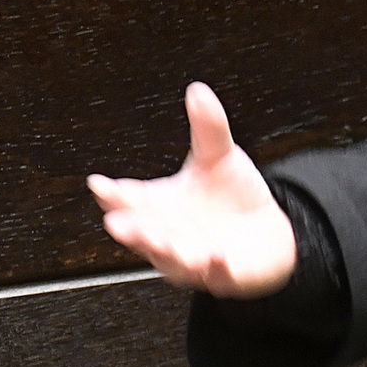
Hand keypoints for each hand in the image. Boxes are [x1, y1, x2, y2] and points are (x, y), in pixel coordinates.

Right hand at [88, 82, 297, 298]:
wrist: (267, 232)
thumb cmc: (230, 197)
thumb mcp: (219, 156)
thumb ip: (207, 127)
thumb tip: (198, 90)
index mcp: (159, 206)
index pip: (130, 199)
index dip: (113, 194)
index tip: (99, 184)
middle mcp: (169, 235)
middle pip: (144, 234)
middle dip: (131, 229)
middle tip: (118, 223)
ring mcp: (193, 258)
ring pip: (174, 260)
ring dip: (167, 252)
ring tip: (163, 241)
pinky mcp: (224, 275)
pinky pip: (218, 276)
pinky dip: (215, 269)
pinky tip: (215, 259)